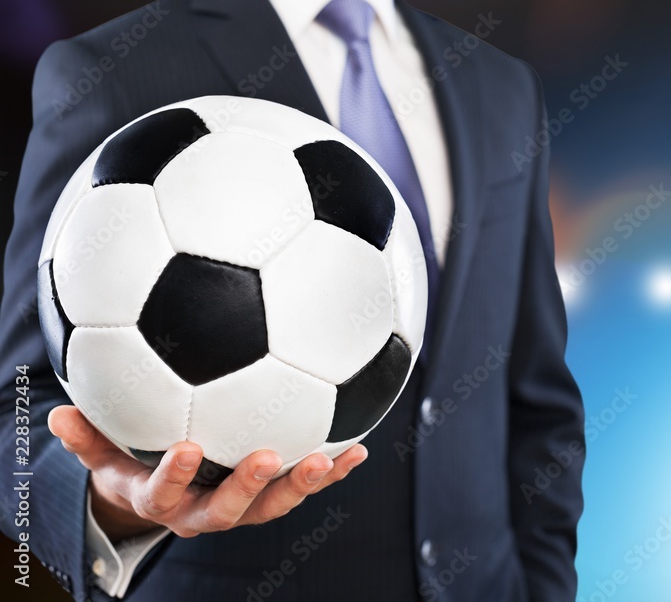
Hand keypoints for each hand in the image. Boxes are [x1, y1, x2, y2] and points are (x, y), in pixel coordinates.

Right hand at [48, 405, 366, 541]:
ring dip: (303, 482)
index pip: (164, 493)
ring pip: (274, 504)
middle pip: (228, 509)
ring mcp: (244, 508)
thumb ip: (88, 437)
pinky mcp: (272, 496)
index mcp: (164, 499)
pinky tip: (359, 449)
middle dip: (247, 486)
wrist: (167, 494)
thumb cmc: (136, 462)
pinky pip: (303, 487)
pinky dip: (331, 471)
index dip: (175, 476)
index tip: (187, 448)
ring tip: (330, 457)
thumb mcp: (107, 454)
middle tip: (265, 457)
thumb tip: (57, 415)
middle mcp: (206, 511)